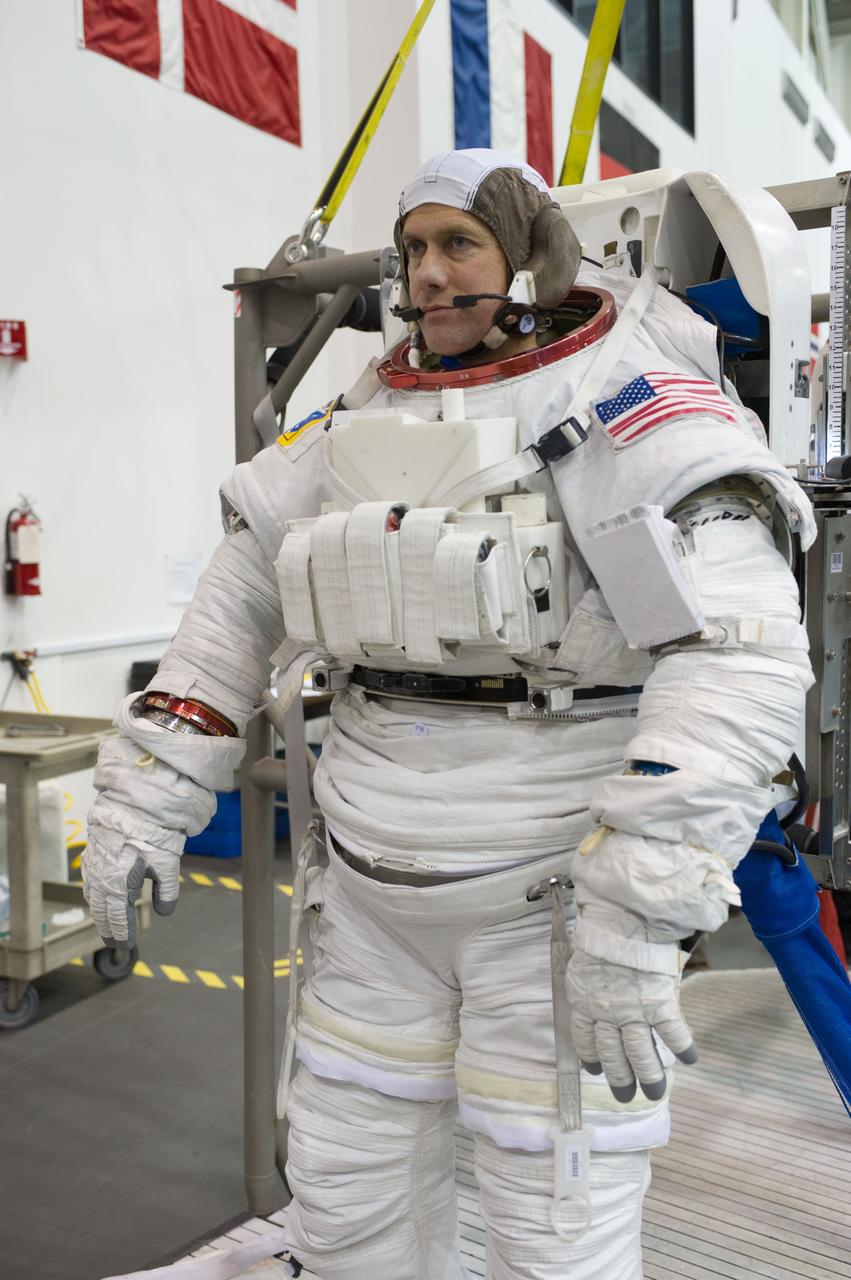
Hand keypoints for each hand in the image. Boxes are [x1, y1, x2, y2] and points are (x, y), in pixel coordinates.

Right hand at [82, 821, 179, 948]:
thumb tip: (165, 912)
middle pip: (101, 911)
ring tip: (105, 923)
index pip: (118, 917)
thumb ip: (167, 891)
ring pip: (92, 896)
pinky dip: (93, 893)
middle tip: (113, 942)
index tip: (126, 945)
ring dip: (99, 911)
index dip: (122, 933)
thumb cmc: (152, 833)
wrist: (133, 801)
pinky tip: (99, 894)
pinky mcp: (91, 853)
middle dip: (108, 927)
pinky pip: (88, 880)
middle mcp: (100, 878)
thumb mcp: (167, 864)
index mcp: (118, 884)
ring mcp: (92, 865)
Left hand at [566, 905, 696, 1102]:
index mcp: (584, 1002)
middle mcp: (607, 1014)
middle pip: (613, 1056)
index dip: (591, 1058)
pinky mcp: (659, 1004)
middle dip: (621, 1080)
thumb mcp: (585, 964)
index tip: (595, 1071)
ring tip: (657, 1092)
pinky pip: (673, 1034)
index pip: (585, 1040)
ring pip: (642, 1055)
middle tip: (627, 1097)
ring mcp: (634, 1012)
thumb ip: (591, 986)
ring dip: (651, 1076)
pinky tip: (691, 1059)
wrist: (622, 920)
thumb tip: (594, 994)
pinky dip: (683, 1048)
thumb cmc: (601, 935)